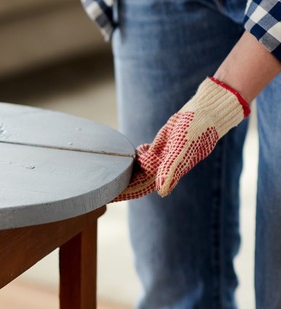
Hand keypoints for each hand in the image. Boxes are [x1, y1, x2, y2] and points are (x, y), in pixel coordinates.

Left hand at [114, 77, 249, 200]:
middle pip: (139, 180)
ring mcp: (164, 157)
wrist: (206, 112)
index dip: (128, 192)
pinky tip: (136, 154)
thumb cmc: (197, 129)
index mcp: (169, 172)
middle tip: (102, 187)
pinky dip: (138, 156)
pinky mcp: (163, 146)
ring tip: (112, 172)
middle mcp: (166, 167)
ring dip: (128, 171)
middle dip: (123, 184)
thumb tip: (161, 192)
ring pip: (141, 168)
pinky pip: (147, 156)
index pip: (143, 186)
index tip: (111, 196)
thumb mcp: (183, 147)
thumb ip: (172, 169)